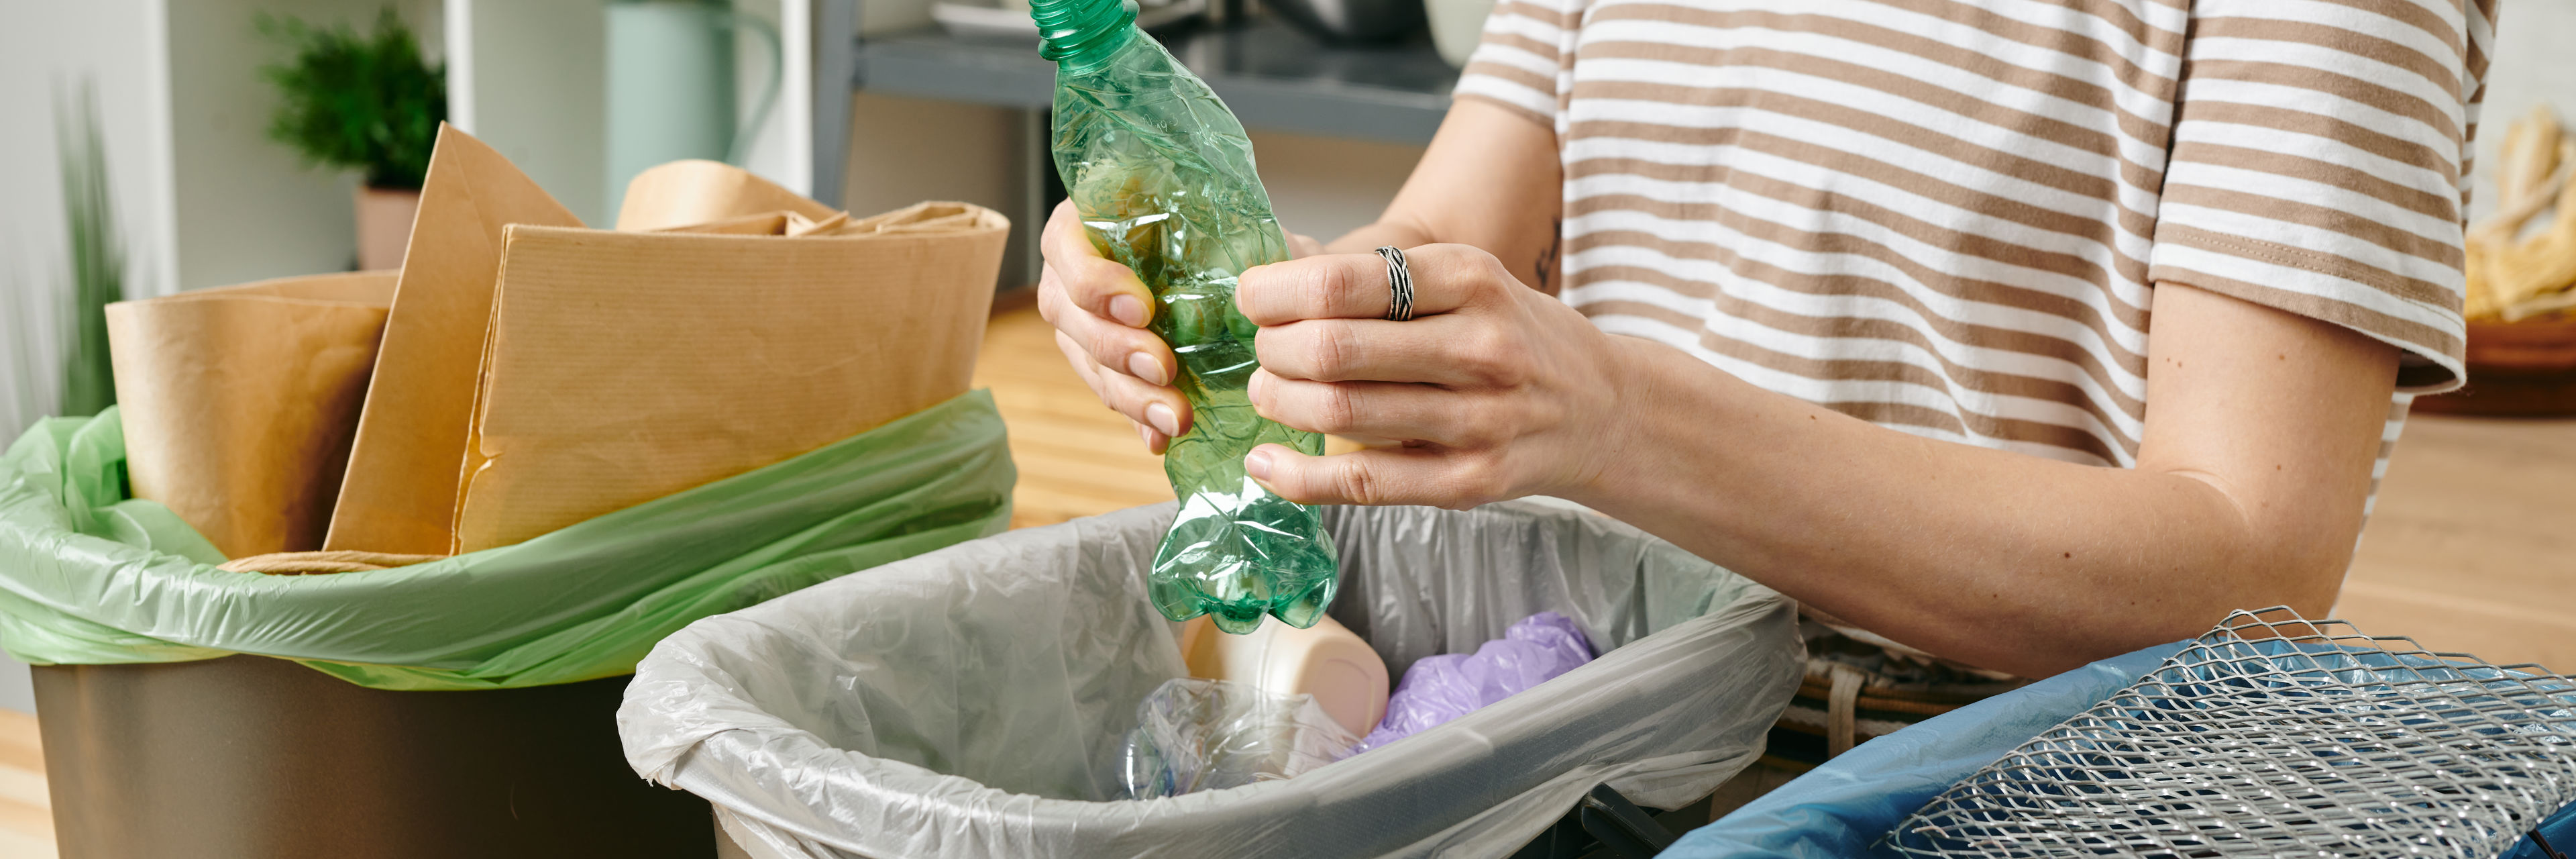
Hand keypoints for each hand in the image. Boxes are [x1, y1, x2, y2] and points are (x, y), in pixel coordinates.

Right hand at [1036, 200, 1325, 452]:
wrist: (1244, 271)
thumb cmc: (1233, 233)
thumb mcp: (1232, 222)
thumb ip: (1227, 238)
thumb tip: (1249, 279)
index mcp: (1089, 220)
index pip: (1067, 247)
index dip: (1094, 281)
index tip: (1142, 308)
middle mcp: (1072, 272)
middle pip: (1069, 314)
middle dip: (1115, 348)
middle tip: (1163, 369)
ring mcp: (1083, 321)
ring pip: (1088, 362)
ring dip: (1130, 395)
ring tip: (1176, 418)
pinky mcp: (1104, 364)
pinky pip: (1110, 394)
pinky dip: (1138, 419)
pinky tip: (1161, 439)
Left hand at [1236, 244, 1631, 508]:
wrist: (1606, 409)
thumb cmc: (1515, 337)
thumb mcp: (1466, 281)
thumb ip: (1377, 276)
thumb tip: (1279, 259)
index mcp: (1470, 279)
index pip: (1345, 282)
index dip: (1276, 291)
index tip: (1251, 297)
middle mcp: (1479, 347)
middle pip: (1333, 349)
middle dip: (1272, 349)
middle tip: (1262, 350)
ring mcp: (1477, 421)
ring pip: (1341, 413)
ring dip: (1279, 403)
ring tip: (1268, 392)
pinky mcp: (1469, 482)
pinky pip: (1363, 482)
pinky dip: (1299, 477)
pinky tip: (1266, 462)